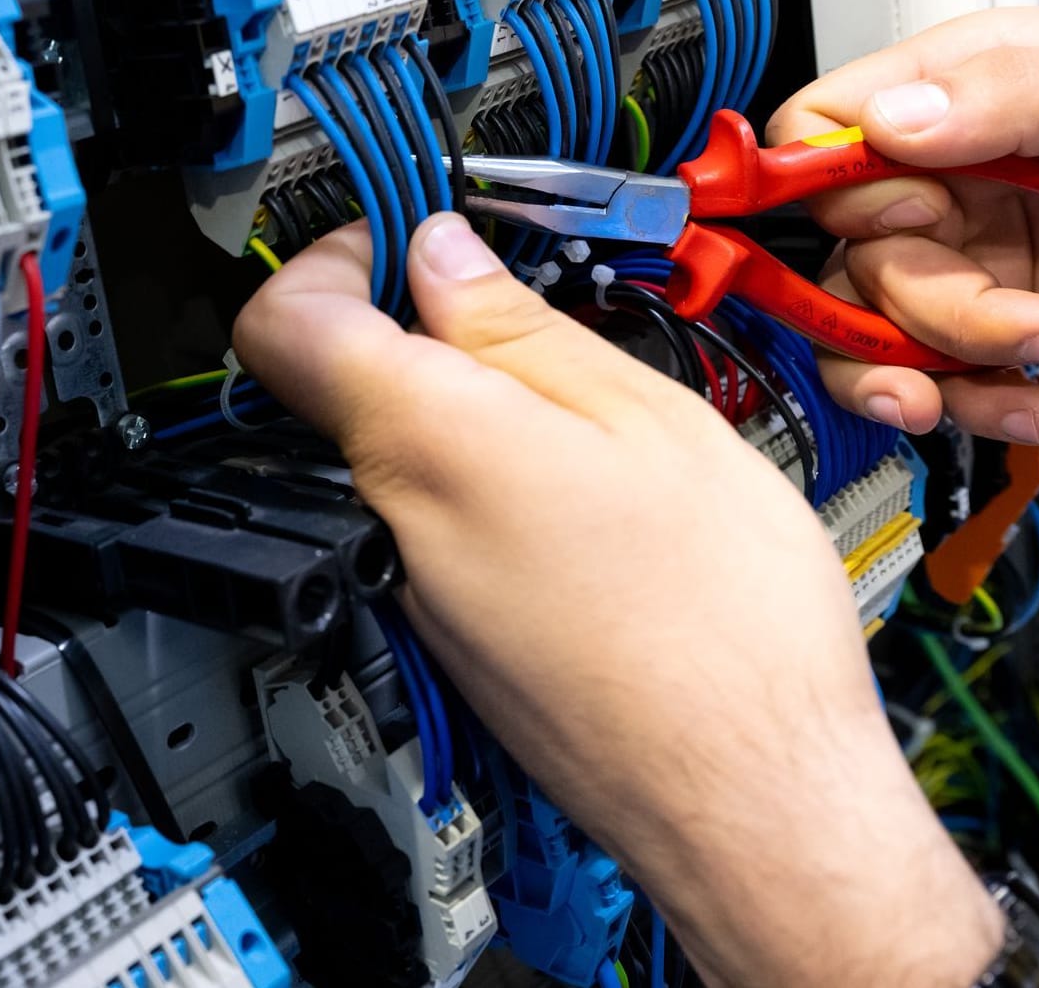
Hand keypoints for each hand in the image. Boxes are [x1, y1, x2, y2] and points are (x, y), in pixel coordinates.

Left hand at [234, 215, 1000, 987]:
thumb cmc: (725, 628)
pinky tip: (584, 489)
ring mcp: (414, 591)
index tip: (402, 230)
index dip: (331, 254)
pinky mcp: (451, 635)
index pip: (284, 322)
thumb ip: (521, 330)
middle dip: (417, 322)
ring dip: (465, 403)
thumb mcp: (646, 419)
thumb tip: (442, 259)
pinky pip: (435, 522)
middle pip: (341, 385)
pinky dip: (487, 477)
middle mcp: (394, 523)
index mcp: (426, 445)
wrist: (754, 807)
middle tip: (520, 301)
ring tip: (582, 404)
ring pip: (398, 453)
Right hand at [769, 5, 1038, 440]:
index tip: (889, 228)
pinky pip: (933, 369)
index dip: (825, 185)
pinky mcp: (996, 311)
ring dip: (944, 370)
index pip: (820, 126)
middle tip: (1005, 323)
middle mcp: (945, 170)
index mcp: (959, 88)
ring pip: (877, 326)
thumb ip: (1010, 94)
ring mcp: (967, 246)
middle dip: (920, 310)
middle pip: (851, 253)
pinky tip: (1032, 401)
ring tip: (1030, 373)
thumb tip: (889, 118)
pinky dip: (974, 401)